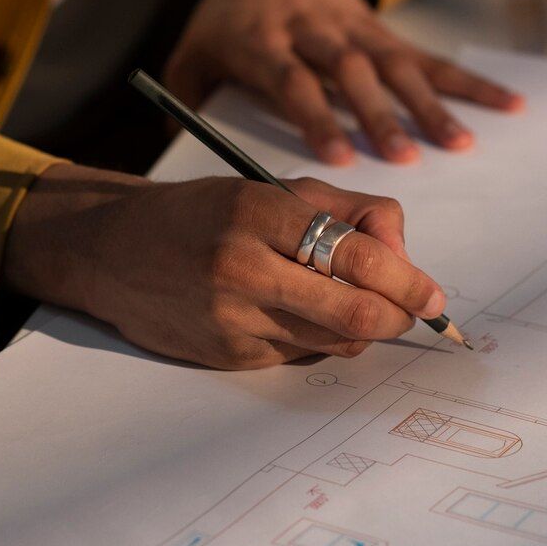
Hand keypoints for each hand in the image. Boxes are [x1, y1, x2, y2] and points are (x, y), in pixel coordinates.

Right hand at [2, 165, 447, 368]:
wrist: (112, 250)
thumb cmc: (206, 214)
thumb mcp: (275, 190)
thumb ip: (349, 211)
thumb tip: (404, 254)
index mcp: (260, 213)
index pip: (358, 257)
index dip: (409, 281)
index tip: (434, 295)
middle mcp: (243, 268)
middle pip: (354, 313)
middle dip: (398, 317)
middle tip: (415, 312)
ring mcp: (232, 319)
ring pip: (334, 342)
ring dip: (363, 330)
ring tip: (359, 305)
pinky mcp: (225, 356)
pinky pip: (299, 356)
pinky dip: (318, 339)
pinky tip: (300, 315)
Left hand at [164, 0, 523, 164]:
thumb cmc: (230, 20)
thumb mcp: (193, 50)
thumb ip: (189, 97)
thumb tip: (182, 147)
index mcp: (263, 39)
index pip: (291, 78)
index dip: (314, 114)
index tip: (336, 155)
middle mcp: (313, 31)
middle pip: (349, 70)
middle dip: (378, 113)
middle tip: (402, 157)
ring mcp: (355, 29)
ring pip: (395, 64)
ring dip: (430, 104)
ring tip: (462, 143)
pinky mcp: (384, 32)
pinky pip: (429, 57)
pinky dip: (468, 81)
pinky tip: (506, 104)